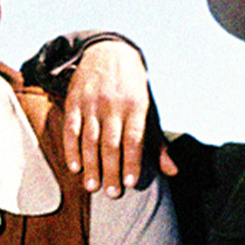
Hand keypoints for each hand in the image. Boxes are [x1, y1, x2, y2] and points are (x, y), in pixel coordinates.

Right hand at [62, 41, 150, 196]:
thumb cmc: (132, 90)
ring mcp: (92, 103)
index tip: (130, 182)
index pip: (134, 138)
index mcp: (136, 106)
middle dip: (111, 169)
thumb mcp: (149, 110)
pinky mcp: (74, 102)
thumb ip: (158, 143)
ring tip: (92, 187)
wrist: (109, 51)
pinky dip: (72, 149)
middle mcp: (113, 105)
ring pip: (90, 138)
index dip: (132, 161)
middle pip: (111, 143)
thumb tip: (173, 171)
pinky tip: (74, 167)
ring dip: (90, 164)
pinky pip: (71, 129)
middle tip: (111, 193)